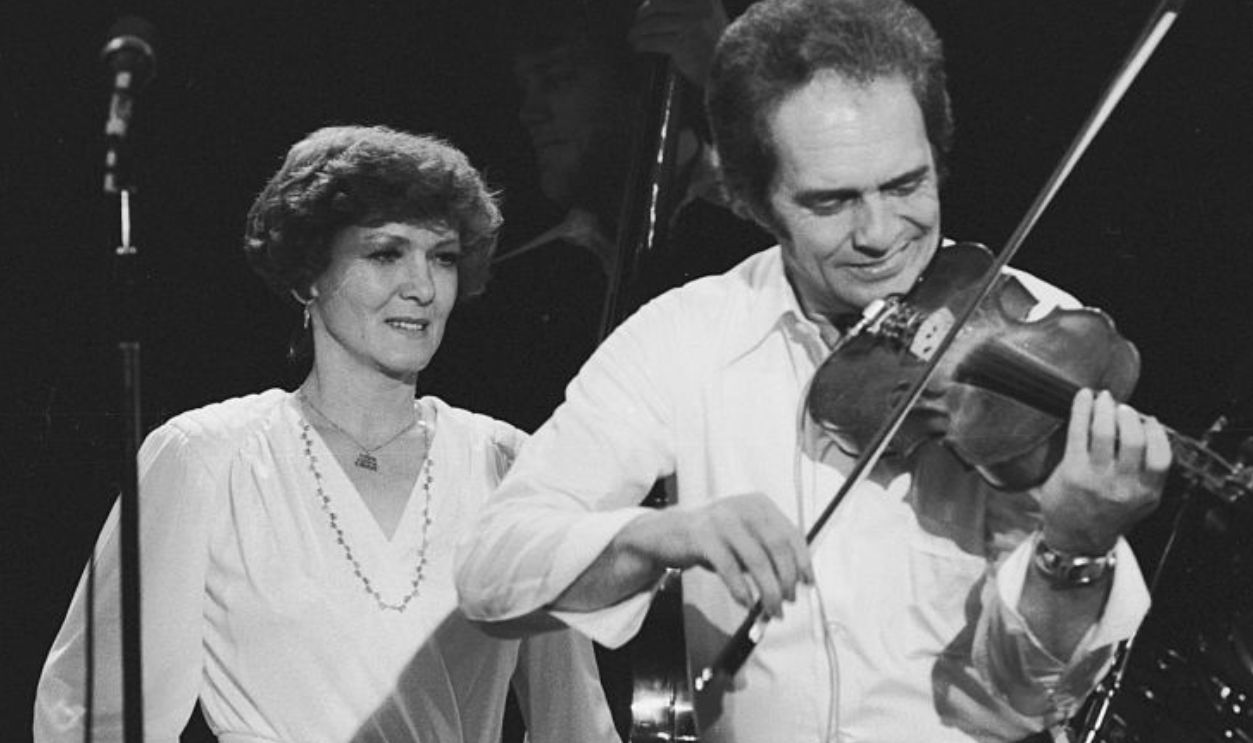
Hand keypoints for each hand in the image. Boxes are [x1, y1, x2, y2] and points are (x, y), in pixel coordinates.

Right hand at [617, 493, 812, 617]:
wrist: (666, 533)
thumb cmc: (712, 538)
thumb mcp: (744, 537)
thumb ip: (768, 552)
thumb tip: (795, 581)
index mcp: (759, 504)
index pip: (791, 533)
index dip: (803, 561)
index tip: (808, 583)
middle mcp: (743, 507)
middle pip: (778, 547)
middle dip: (787, 580)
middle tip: (788, 601)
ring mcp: (722, 519)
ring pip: (757, 560)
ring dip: (768, 591)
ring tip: (771, 610)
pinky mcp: (703, 536)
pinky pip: (729, 568)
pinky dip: (741, 590)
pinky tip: (745, 602)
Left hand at [629, 0, 728, 87]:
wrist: (729, 70)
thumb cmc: (715, 44)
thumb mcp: (707, 14)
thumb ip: (686, 6)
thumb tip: (653, 2)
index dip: (652, 1)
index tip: (646, 8)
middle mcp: (699, 6)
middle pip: (657, 4)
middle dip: (642, 14)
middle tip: (637, 24)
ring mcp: (691, 24)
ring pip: (652, 22)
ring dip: (638, 31)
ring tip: (633, 37)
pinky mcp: (682, 43)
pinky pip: (653, 40)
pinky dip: (642, 43)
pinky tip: (639, 46)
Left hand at [1038, 389, 1170, 553]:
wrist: (1076, 539)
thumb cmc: (1106, 515)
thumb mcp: (1140, 502)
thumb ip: (1148, 473)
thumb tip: (1148, 430)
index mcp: (1146, 493)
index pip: (1161, 457)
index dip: (1156, 432)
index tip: (1148, 420)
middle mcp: (1123, 487)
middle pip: (1134, 440)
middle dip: (1129, 416)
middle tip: (1122, 407)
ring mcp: (1096, 479)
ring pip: (1106, 433)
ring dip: (1105, 409)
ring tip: (1104, 399)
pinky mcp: (1072, 471)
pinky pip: (1079, 432)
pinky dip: (1082, 409)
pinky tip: (1084, 397)